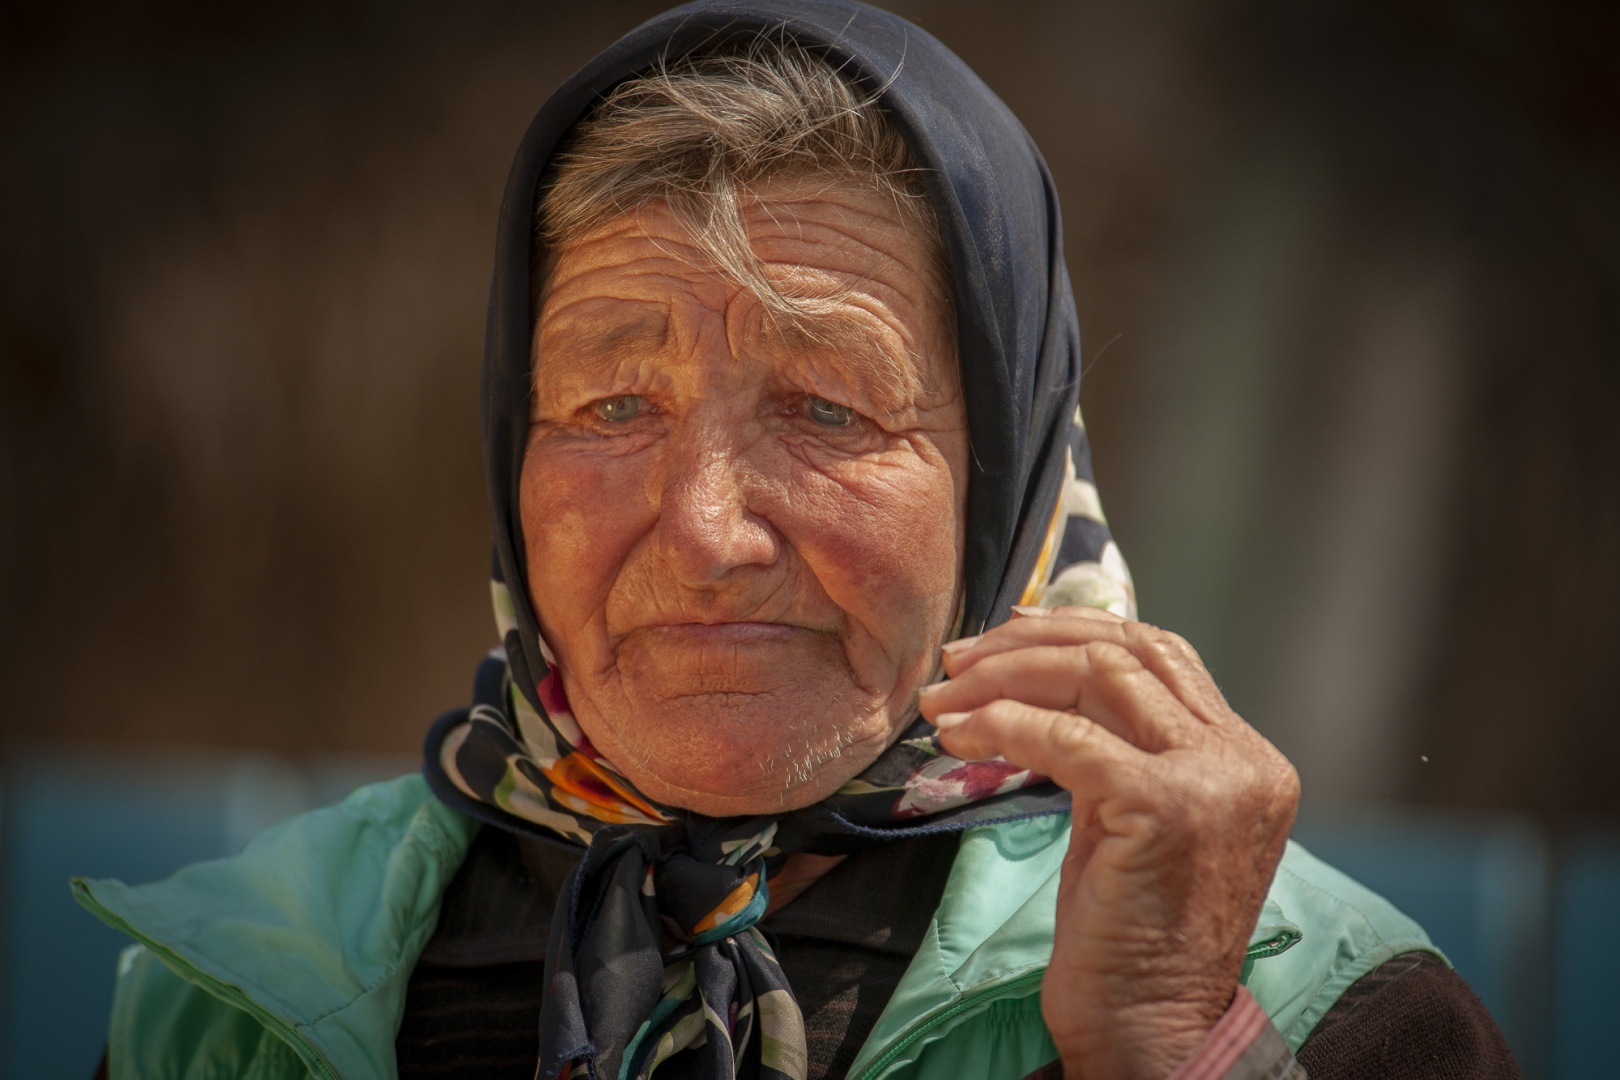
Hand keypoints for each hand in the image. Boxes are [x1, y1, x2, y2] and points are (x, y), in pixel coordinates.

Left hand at [918, 607, 1298, 1078]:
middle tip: (957, 663)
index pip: (1159, 654)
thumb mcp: (1129, 817)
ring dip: (1004, 678)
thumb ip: (1113, 744)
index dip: (1074, 633)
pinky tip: (959, 737)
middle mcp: (1243, 759)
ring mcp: (1214, 780)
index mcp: (1245, 756)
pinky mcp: (1166, 806)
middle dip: (1029, 646)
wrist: (1151, 1029)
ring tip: (944, 700)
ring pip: (1098, 676)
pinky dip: (1003, 726)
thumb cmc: (1128, 934)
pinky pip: (1066, 738)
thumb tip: (1039, 673)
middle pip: (1129, 651)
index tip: (1002, 635)